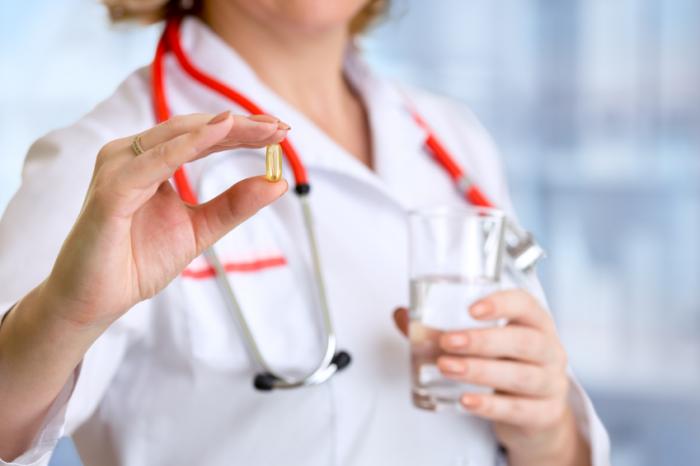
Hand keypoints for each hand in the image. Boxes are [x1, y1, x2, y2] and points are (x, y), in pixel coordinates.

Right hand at [45, 111, 288, 328]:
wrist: (98, 301)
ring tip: (261, 128)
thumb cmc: (138, 262)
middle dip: (240, 126)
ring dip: (222, 130)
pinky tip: (220, 132)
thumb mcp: (199, 229)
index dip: (242, 132)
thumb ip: (233, 205)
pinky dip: (188, 146)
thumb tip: (277, 183)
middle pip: (192, 129)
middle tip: (280, 128)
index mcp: (150, 162)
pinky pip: (154, 163)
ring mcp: (118, 169)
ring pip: (176, 136)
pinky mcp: (110, 190)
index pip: (202, 137)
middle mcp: (131, 156)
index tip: (281, 133)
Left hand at [393, 290, 590, 465]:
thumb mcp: (484, 344)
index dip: (501, 304)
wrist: (535, 414)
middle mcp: (550, 350)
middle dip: (483, 340)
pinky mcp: (544, 414)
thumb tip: (403, 315)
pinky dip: (490, 406)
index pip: (526, 305)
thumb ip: (443, 328)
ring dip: (480, 371)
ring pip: (521, 376)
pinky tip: (466, 401)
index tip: (471, 309)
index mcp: (536, 323)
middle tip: (448, 341)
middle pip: (524, 341)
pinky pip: (518, 409)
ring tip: (447, 367)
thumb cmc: (505, 364)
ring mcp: (551, 383)